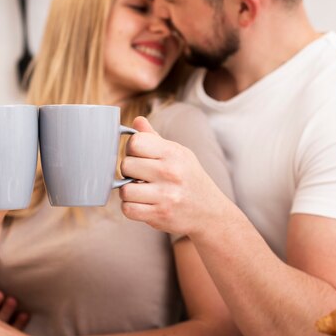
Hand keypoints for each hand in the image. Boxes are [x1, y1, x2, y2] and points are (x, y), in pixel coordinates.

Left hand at [119, 117, 230, 235]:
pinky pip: (128, 209)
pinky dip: (131, 207)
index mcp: (174, 153)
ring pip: (124, 190)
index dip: (131, 149)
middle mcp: (170, 172)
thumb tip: (137, 120)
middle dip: (129, 171)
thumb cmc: (190, 179)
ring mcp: (165, 195)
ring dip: (129, 192)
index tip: (139, 156)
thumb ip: (154, 138)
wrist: (210, 212)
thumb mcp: (179, 154)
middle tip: (140, 176)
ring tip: (141, 191)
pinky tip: (142, 204)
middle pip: (126, 165)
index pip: (135, 142)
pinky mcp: (160, 215)